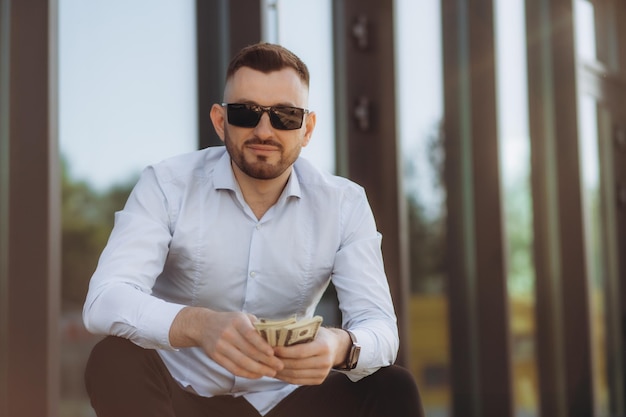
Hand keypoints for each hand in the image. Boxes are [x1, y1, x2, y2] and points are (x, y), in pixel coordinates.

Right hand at [169, 307, 283, 379]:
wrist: (203, 326)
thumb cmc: (229, 321)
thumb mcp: (243, 316)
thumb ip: (257, 326)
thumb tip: (276, 337)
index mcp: (236, 321)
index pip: (250, 334)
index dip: (262, 345)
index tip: (273, 353)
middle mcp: (227, 333)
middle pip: (248, 351)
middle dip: (266, 361)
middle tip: (279, 366)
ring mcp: (220, 346)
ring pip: (242, 362)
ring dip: (259, 370)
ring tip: (271, 372)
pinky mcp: (216, 358)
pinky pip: (234, 369)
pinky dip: (247, 374)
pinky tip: (258, 375)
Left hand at [272, 327, 349, 384]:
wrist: (336, 347)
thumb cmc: (319, 335)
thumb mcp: (311, 329)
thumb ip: (296, 332)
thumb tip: (273, 334)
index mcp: (323, 346)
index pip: (300, 352)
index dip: (284, 352)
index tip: (271, 349)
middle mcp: (325, 361)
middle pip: (296, 365)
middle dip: (279, 363)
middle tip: (266, 359)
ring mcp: (323, 373)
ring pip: (296, 375)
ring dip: (280, 372)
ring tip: (268, 366)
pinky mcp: (319, 380)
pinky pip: (298, 381)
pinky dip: (285, 378)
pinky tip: (276, 373)